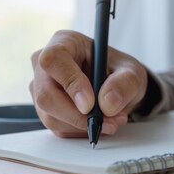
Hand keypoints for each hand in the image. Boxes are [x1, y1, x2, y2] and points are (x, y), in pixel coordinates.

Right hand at [29, 30, 147, 137]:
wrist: (115, 88)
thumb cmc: (118, 72)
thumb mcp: (132, 73)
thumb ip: (124, 83)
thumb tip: (107, 103)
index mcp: (63, 43)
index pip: (53, 61)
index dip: (70, 83)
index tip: (90, 104)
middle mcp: (45, 66)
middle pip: (46, 95)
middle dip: (77, 116)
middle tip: (106, 121)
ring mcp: (41, 90)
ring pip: (51, 117)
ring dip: (83, 126)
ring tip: (110, 120)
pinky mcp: (45, 110)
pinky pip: (58, 128)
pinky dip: (80, 131)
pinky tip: (97, 122)